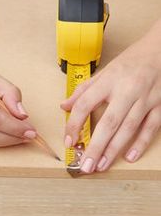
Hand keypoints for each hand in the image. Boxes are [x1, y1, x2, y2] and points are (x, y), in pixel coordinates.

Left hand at [61, 21, 160, 172]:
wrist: (159, 50)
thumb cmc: (130, 61)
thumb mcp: (104, 71)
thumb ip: (83, 90)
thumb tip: (64, 106)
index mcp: (109, 80)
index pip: (85, 103)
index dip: (74, 123)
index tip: (68, 139)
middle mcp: (127, 90)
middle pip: (109, 122)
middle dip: (95, 146)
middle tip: (85, 166)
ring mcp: (145, 99)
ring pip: (128, 128)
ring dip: (114, 150)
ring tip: (101, 166)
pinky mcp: (159, 105)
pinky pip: (151, 127)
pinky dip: (141, 143)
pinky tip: (129, 157)